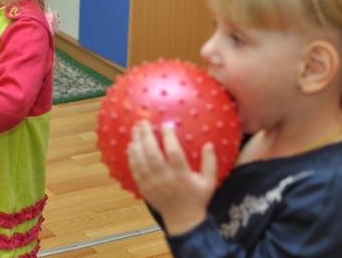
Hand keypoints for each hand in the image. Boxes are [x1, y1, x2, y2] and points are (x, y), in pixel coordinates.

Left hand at [127, 120, 216, 235]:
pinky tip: (131, 146)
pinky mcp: (144, 188)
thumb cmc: (197, 198)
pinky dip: (132, 157)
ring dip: (136, 143)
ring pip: (140, 161)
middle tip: (144, 122)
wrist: (182, 220)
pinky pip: (135, 170)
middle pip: (152, 154)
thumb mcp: (209, 182)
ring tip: (135, 129)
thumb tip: (209, 144)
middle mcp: (165, 180)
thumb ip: (210, 163)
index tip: (164, 125)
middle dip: (147, 136)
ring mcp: (152, 185)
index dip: (168, 137)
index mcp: (182, 177)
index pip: (174, 153)